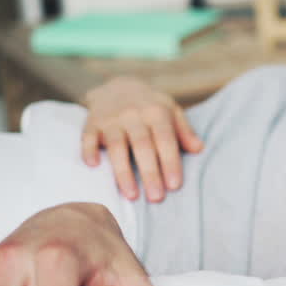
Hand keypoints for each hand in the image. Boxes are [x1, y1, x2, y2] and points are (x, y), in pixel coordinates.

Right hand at [81, 76, 203, 201]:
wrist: (118, 86)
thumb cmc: (151, 107)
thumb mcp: (172, 111)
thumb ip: (184, 131)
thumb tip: (199, 149)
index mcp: (156, 112)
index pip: (165, 140)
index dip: (170, 163)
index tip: (174, 186)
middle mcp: (133, 114)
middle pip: (142, 146)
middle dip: (150, 173)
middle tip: (156, 198)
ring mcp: (111, 119)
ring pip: (116, 146)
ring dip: (123, 172)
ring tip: (131, 196)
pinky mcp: (91, 123)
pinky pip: (87, 137)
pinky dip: (89, 151)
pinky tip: (94, 167)